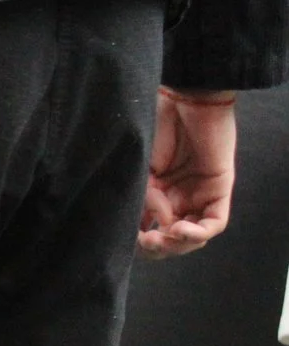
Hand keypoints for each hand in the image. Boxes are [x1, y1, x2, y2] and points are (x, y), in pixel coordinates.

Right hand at [139, 87, 236, 258]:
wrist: (183, 99)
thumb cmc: (155, 125)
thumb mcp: (139, 171)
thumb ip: (143, 200)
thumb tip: (150, 227)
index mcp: (156, 192)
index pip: (150, 230)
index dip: (139, 243)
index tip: (125, 238)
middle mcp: (179, 197)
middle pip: (172, 240)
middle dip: (158, 247)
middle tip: (146, 241)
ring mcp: (199, 194)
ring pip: (193, 237)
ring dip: (177, 245)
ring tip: (163, 236)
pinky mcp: (219, 188)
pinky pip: (214, 223)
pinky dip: (197, 233)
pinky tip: (179, 229)